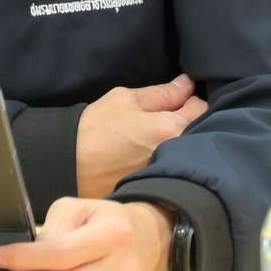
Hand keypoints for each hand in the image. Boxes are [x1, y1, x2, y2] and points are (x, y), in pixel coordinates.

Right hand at [76, 74, 204, 198]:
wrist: (69, 164)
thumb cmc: (96, 128)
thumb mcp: (126, 99)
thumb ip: (162, 92)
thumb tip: (187, 84)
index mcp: (173, 128)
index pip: (201, 107)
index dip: (189, 98)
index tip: (176, 99)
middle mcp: (178, 153)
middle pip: (198, 130)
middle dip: (187, 121)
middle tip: (163, 117)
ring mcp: (168, 172)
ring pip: (186, 149)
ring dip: (178, 140)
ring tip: (154, 136)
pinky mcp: (157, 186)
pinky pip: (172, 166)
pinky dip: (167, 159)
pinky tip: (148, 154)